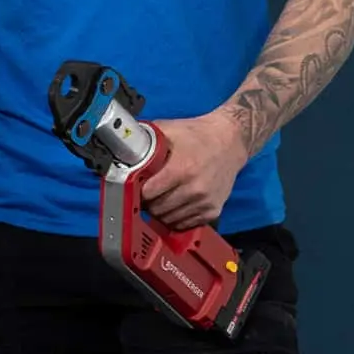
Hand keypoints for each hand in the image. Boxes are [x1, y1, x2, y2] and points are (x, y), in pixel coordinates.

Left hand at [141, 111, 249, 230]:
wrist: (231, 142)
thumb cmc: (198, 135)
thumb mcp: (169, 130)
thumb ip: (145, 139)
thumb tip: (122, 145)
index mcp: (182, 169)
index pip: (148, 193)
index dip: (137, 191)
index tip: (133, 187)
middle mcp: (195, 189)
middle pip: (157, 209)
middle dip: (147, 203)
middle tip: (145, 194)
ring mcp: (205, 202)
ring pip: (170, 219)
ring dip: (160, 212)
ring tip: (159, 198)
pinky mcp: (213, 210)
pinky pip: (186, 224)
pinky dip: (176, 217)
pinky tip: (173, 205)